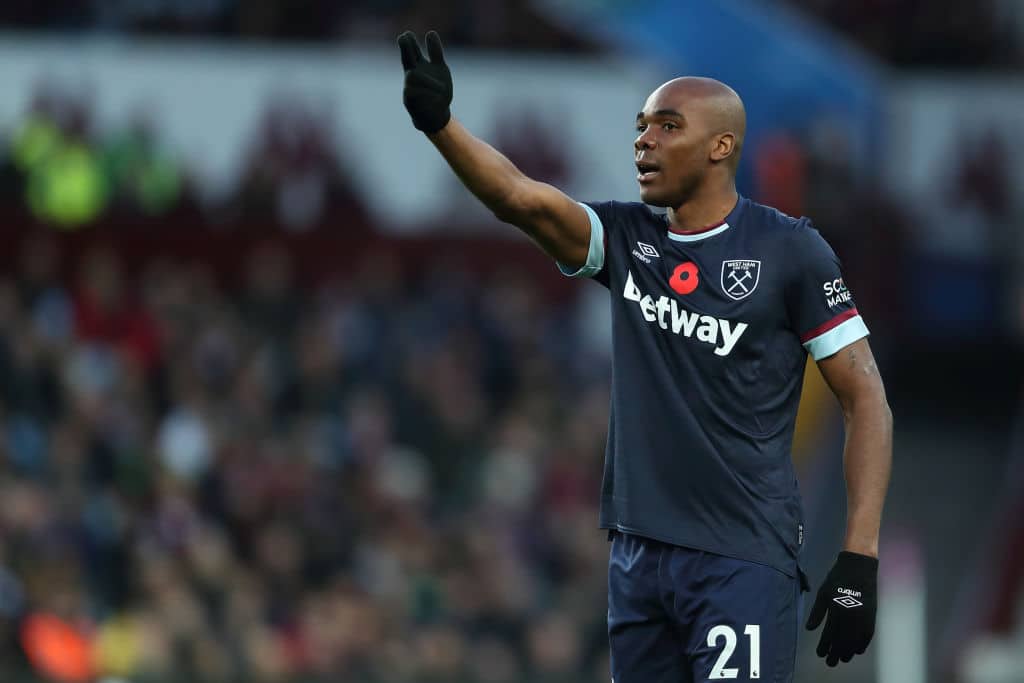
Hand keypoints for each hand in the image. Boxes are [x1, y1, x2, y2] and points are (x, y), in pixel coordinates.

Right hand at [397, 30, 452, 133]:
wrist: (436, 115)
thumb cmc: (438, 92)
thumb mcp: (441, 70)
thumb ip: (435, 53)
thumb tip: (430, 32)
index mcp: (420, 65)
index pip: (414, 51)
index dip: (413, 42)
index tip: (407, 34)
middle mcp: (412, 74)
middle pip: (406, 58)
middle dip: (405, 48)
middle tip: (403, 36)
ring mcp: (409, 86)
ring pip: (413, 76)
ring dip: (428, 81)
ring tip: (442, 90)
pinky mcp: (408, 98)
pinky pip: (415, 92)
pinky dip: (428, 93)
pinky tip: (437, 97)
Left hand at [805, 551, 877, 666]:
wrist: (859, 567)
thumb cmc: (837, 578)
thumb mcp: (822, 593)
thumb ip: (817, 612)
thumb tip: (809, 629)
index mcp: (836, 610)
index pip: (829, 634)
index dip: (824, 646)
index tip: (820, 654)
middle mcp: (850, 616)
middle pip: (842, 641)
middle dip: (835, 653)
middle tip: (830, 662)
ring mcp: (863, 617)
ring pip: (855, 641)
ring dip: (848, 652)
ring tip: (842, 659)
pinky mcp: (872, 615)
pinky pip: (867, 635)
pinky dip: (862, 645)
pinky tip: (857, 651)